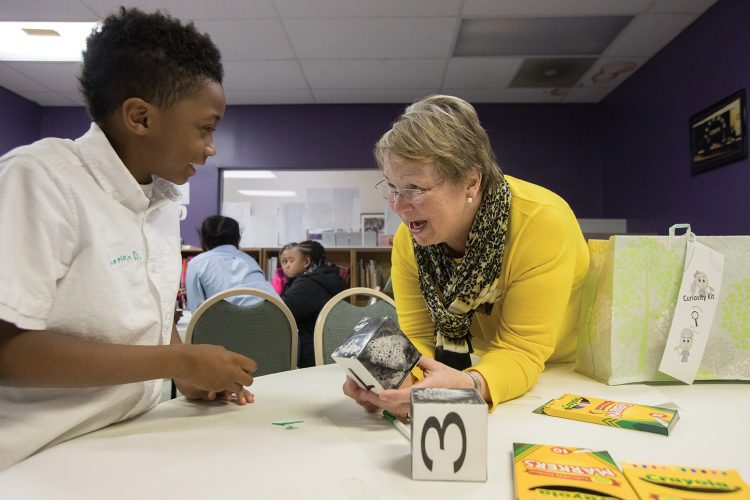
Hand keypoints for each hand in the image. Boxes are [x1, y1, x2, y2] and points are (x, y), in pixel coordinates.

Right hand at [173, 344, 256, 404]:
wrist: (186, 362)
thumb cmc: (201, 353)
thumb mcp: (220, 350)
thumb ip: (230, 357)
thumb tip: (235, 362)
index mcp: (234, 359)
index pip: (252, 366)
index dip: (248, 369)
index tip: (243, 369)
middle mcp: (233, 371)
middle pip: (249, 381)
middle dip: (244, 380)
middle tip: (237, 378)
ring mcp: (225, 381)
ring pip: (239, 389)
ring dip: (235, 386)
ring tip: (227, 381)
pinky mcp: (217, 388)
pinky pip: (225, 391)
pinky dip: (223, 389)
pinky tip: (216, 382)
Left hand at [342, 356, 474, 417]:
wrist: (464, 392)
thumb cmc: (451, 378)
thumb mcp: (435, 366)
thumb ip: (419, 359)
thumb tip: (404, 351)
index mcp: (427, 389)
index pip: (407, 395)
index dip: (393, 395)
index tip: (381, 393)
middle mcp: (420, 401)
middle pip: (395, 405)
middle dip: (377, 400)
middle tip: (361, 391)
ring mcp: (417, 407)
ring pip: (394, 409)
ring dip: (378, 403)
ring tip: (362, 392)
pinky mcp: (415, 409)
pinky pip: (397, 408)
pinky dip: (385, 404)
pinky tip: (373, 396)